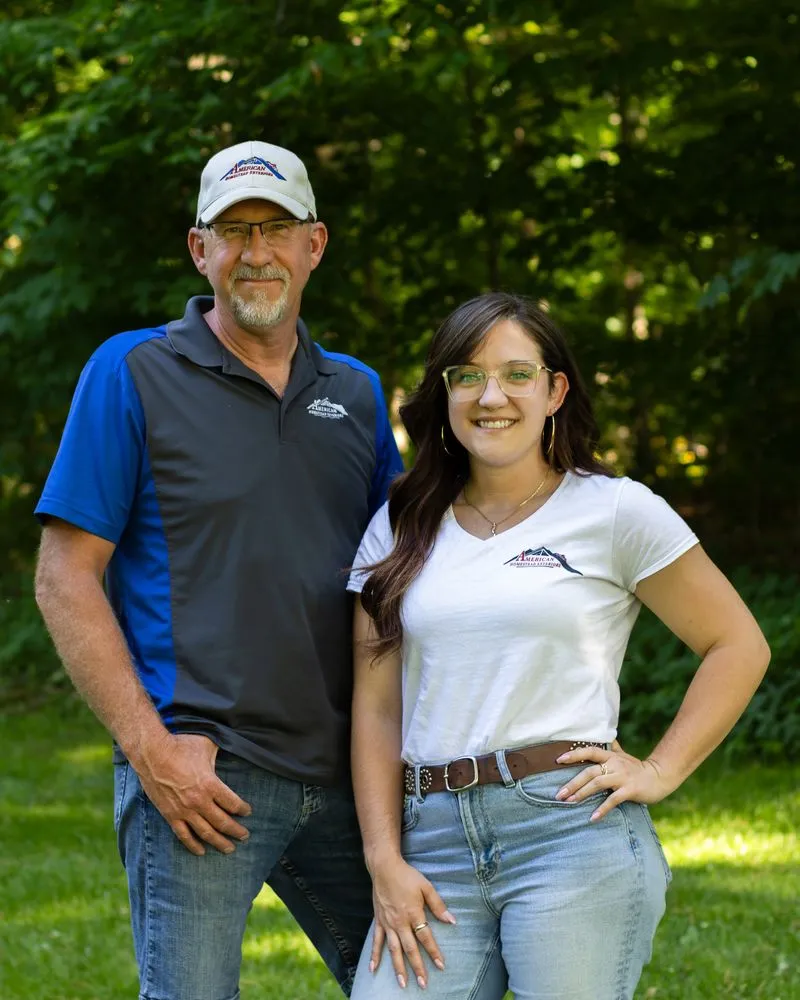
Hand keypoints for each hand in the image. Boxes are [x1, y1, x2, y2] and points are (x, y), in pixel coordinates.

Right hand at [135, 733, 251, 854]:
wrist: (152, 753)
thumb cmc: (181, 746)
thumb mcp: (207, 745)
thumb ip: (220, 752)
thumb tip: (232, 746)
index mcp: (210, 784)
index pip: (233, 803)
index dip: (243, 809)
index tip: (248, 812)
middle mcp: (199, 801)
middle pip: (223, 822)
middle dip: (236, 831)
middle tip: (245, 836)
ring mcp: (184, 811)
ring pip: (206, 833)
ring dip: (219, 842)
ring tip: (229, 849)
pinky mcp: (170, 815)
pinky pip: (183, 835)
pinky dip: (193, 845)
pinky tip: (202, 851)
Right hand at [369, 857, 455, 988]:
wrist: (384, 868)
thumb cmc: (407, 876)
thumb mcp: (426, 887)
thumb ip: (438, 905)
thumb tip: (451, 921)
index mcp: (413, 914)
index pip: (425, 937)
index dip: (434, 952)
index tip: (441, 965)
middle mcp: (400, 922)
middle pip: (410, 949)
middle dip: (417, 967)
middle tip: (423, 984)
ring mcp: (388, 923)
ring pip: (394, 949)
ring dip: (398, 967)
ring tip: (402, 983)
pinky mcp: (378, 921)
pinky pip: (376, 941)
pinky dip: (374, 956)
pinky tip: (373, 969)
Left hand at [554, 739, 675, 821]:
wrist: (660, 777)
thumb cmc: (638, 768)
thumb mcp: (624, 756)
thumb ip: (613, 749)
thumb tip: (606, 740)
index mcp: (611, 756)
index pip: (589, 751)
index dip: (574, 754)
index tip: (558, 760)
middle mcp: (615, 764)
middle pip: (589, 771)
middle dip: (572, 783)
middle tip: (559, 794)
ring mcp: (622, 777)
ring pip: (597, 783)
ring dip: (582, 794)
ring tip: (569, 803)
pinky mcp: (630, 790)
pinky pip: (613, 799)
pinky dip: (602, 809)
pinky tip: (593, 817)